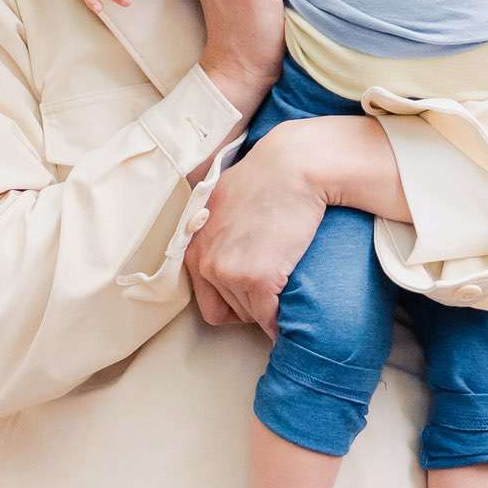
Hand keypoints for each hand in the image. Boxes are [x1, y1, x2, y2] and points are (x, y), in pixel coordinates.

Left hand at [186, 116, 353, 331]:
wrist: (293, 166)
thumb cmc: (267, 178)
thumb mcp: (222, 202)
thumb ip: (216, 232)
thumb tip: (228, 252)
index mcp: (194, 246)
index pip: (207, 299)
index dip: (233, 301)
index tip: (253, 294)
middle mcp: (205, 262)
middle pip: (228, 310)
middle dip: (252, 305)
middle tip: (275, 289)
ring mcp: (229, 272)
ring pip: (250, 315)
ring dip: (268, 310)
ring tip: (285, 290)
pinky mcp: (257, 279)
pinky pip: (268, 318)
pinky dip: (280, 322)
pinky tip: (292, 313)